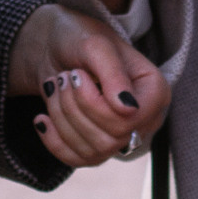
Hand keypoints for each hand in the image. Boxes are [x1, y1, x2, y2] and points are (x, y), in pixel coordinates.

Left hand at [8, 4, 170, 167]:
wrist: (57, 46)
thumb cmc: (81, 38)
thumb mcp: (96, 47)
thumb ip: (114, 75)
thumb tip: (128, 111)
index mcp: (155, 92)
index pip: (128, 121)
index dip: (95, 105)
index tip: (78, 74)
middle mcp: (144, 119)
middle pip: (110, 139)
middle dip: (75, 108)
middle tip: (64, 78)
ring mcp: (121, 136)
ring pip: (93, 151)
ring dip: (62, 118)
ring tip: (56, 88)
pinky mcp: (96, 147)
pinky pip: (76, 160)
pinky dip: (53, 140)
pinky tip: (42, 118)